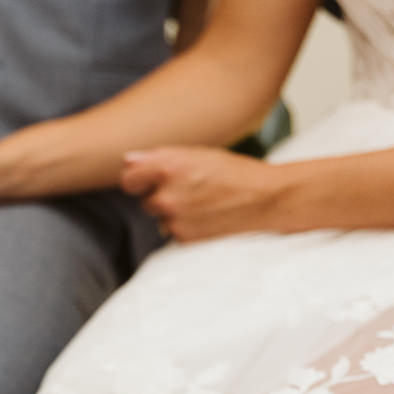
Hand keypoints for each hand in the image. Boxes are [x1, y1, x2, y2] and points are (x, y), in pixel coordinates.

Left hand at [121, 147, 290, 242]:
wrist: (265, 199)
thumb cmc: (233, 172)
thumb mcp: (197, 154)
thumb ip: (159, 158)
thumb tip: (128, 161)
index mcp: (167, 168)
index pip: (128, 178)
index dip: (138, 180)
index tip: (147, 181)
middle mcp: (166, 195)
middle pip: (145, 200)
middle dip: (161, 196)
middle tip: (191, 190)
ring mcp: (174, 219)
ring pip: (160, 217)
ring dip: (173, 212)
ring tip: (203, 203)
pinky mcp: (183, 238)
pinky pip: (174, 231)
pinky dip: (185, 226)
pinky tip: (207, 216)